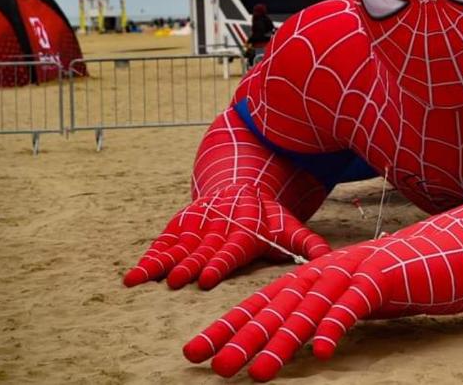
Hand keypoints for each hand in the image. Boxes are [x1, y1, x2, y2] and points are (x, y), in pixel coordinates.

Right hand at [123, 183, 329, 289]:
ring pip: (178, 247)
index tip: (207, 278)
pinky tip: (133, 276)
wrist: (241, 182)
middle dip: (189, 266)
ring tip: (140, 279)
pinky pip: (163, 243)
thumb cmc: (267, 215)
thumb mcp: (288, 225)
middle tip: (176, 281)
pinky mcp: (181, 225)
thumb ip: (306, 243)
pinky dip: (149, 257)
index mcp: (244, 231)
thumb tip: (329, 258)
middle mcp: (217, 228)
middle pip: (201, 250)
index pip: (231, 249)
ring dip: (160, 263)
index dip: (219, 263)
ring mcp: (197, 226)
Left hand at [183, 245, 391, 380]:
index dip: (229, 326)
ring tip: (259, 372)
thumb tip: (294, 341)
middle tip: (217, 366)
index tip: (197, 351)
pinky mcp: (381, 278)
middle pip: (278, 307)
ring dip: (283, 341)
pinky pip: (354, 304)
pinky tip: (322, 352)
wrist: (445, 249)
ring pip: (309, 309)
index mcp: (312, 276)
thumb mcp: (350, 298)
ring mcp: (353, 272)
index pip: (262, 303)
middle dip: (244, 338)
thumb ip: (321, 313)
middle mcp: (325, 272)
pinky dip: (337, 325)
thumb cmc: (396, 280)